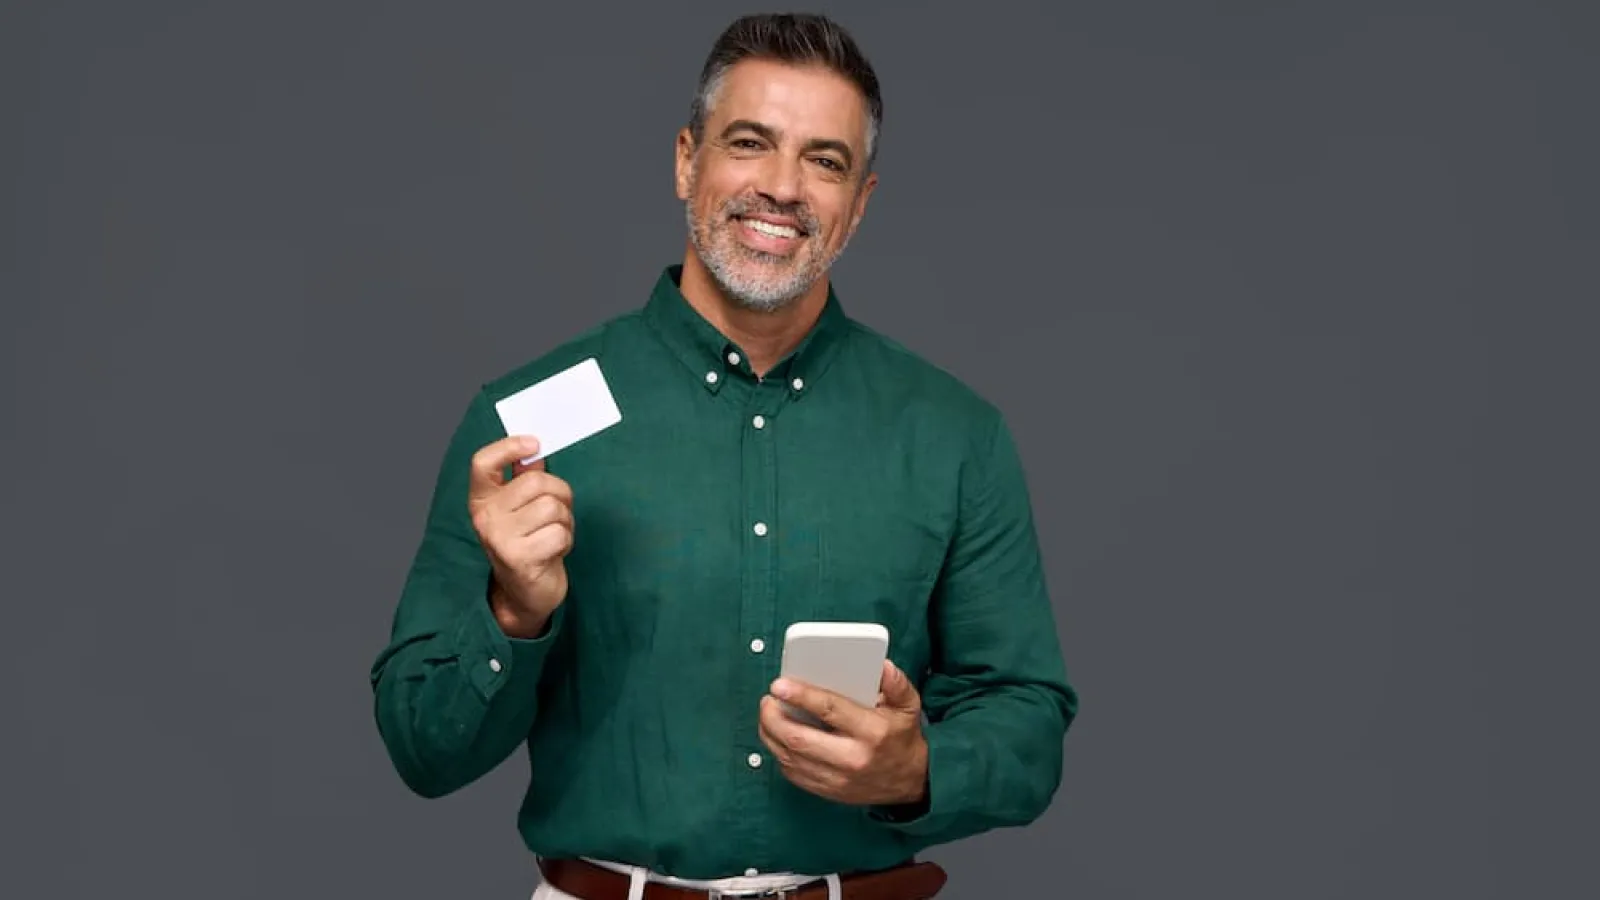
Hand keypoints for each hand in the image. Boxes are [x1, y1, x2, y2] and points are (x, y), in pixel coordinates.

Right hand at [467, 435, 574, 638]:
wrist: (524, 594)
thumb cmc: (528, 544)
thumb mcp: (522, 509)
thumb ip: (524, 478)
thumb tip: (535, 449)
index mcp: (482, 499)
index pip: (482, 462)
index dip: (508, 446)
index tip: (533, 444)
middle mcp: (485, 517)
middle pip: (535, 481)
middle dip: (559, 494)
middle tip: (557, 513)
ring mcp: (499, 538)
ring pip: (552, 507)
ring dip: (565, 521)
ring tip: (553, 534)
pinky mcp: (518, 558)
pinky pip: (559, 532)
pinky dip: (566, 540)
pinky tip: (554, 551)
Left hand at [757, 659, 928, 806]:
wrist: (912, 782)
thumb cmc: (903, 738)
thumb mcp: (908, 706)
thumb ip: (896, 683)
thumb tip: (882, 666)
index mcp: (872, 732)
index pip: (829, 710)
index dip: (800, 696)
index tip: (779, 685)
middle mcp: (852, 758)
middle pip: (799, 738)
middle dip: (774, 717)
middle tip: (768, 700)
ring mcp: (838, 779)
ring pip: (790, 757)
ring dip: (771, 734)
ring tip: (769, 714)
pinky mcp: (829, 791)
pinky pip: (793, 774)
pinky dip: (780, 754)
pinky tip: (778, 737)